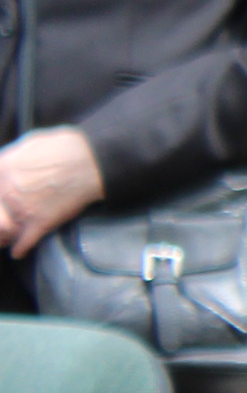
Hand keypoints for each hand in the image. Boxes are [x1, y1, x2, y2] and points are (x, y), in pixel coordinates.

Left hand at [0, 127, 104, 257]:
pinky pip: (25, 242)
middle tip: (3, 224)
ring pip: (4, 229)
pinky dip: (20, 249)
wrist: (92, 161)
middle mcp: (7, 190)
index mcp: (2, 168)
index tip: (0, 201)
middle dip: (0, 220)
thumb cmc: (66, 146)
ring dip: (4, 235)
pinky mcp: (41, 222)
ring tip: (5, 238)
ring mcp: (22, 209)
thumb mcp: (31, 141)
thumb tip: (7, 160)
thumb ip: (13, 153)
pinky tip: (18, 251)